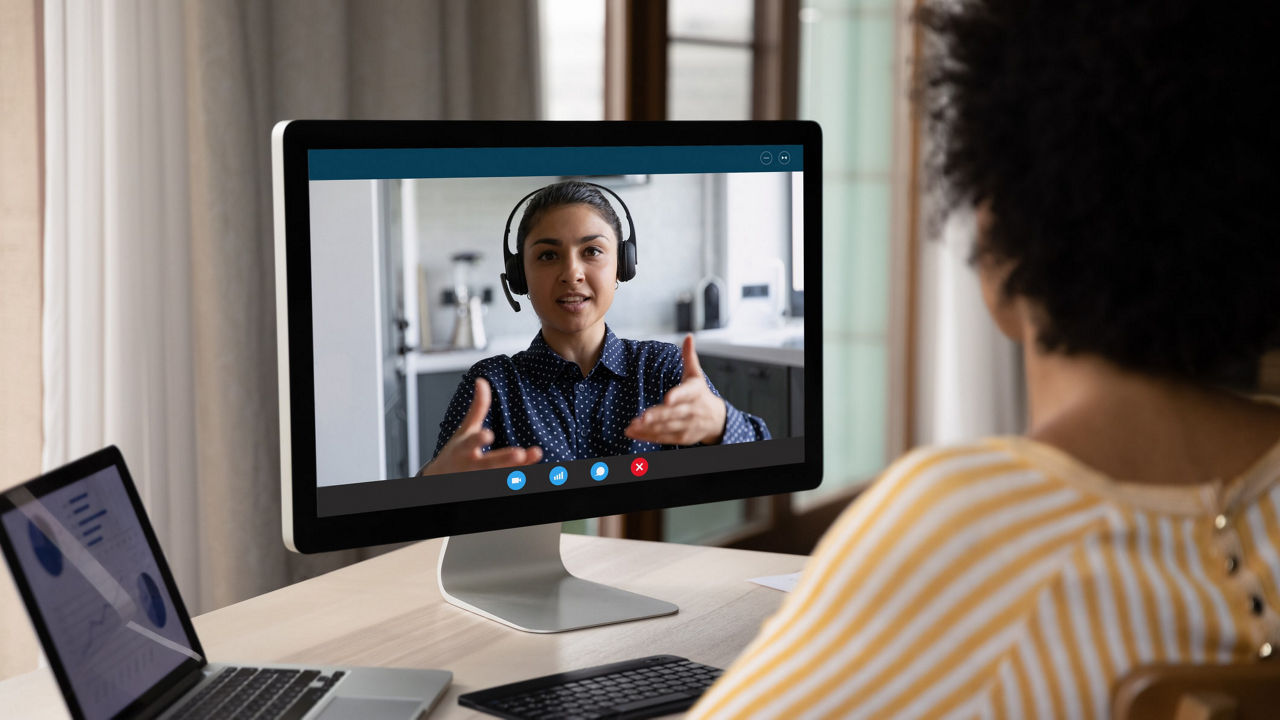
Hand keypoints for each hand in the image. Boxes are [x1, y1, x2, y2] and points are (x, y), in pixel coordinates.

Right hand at [419, 378, 542, 475]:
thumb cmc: (456, 453)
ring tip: (532, 458)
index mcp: (465, 448)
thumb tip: (481, 381)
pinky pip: (506, 484)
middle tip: (519, 453)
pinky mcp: (488, 488)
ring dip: (517, 471)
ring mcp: (480, 479)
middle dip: (504, 459)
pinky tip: (535, 473)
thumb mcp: (464, 430)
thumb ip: (477, 408)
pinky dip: (517, 480)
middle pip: (490, 463)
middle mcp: (473, 465)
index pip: (471, 443)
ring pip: (500, 476)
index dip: (478, 439)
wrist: (442, 480)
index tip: (487, 434)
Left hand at [624, 335, 726, 445]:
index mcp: (695, 392)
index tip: (668, 398)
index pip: (687, 393)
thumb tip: (688, 337)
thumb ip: (689, 356)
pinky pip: (663, 438)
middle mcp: (693, 410)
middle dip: (658, 416)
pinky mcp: (682, 437)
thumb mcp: (696, 374)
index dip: (678, 396)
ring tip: (632, 425)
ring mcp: (688, 425)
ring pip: (667, 428)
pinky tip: (634, 432)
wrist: (717, 419)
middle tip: (643, 417)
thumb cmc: (701, 393)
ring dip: (649, 428)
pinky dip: (648, 436)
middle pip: (673, 413)